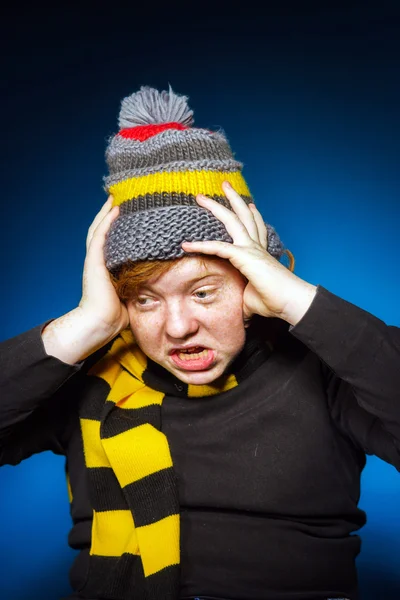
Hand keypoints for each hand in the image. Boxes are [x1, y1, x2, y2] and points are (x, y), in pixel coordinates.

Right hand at [79, 196, 128, 334]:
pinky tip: (114, 210)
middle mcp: (97, 260)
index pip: (109, 240)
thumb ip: (139, 284)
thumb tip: (158, 282)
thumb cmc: (115, 314)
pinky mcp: (94, 262)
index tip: (125, 213)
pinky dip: (106, 222)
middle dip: (109, 213)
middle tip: (119, 197)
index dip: (114, 226)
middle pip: (101, 230)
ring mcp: (94, 260)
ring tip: (116, 197)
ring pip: (98, 229)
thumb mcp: (130, 293)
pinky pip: (100, 236)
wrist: (100, 323)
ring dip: (107, 212)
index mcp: (104, 266)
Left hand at [182, 182, 316, 325]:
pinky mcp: (245, 258)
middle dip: (232, 199)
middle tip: (223, 185)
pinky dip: (201, 245)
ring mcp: (252, 249)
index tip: (249, 205)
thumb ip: (243, 299)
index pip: (254, 228)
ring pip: (232, 220)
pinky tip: (186, 244)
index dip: (252, 215)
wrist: (291, 303)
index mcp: (260, 253)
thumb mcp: (252, 299)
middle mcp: (256, 247)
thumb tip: (239, 313)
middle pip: (243, 216)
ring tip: (201, 196)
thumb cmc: (275, 302)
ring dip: (216, 207)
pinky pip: (218, 248)